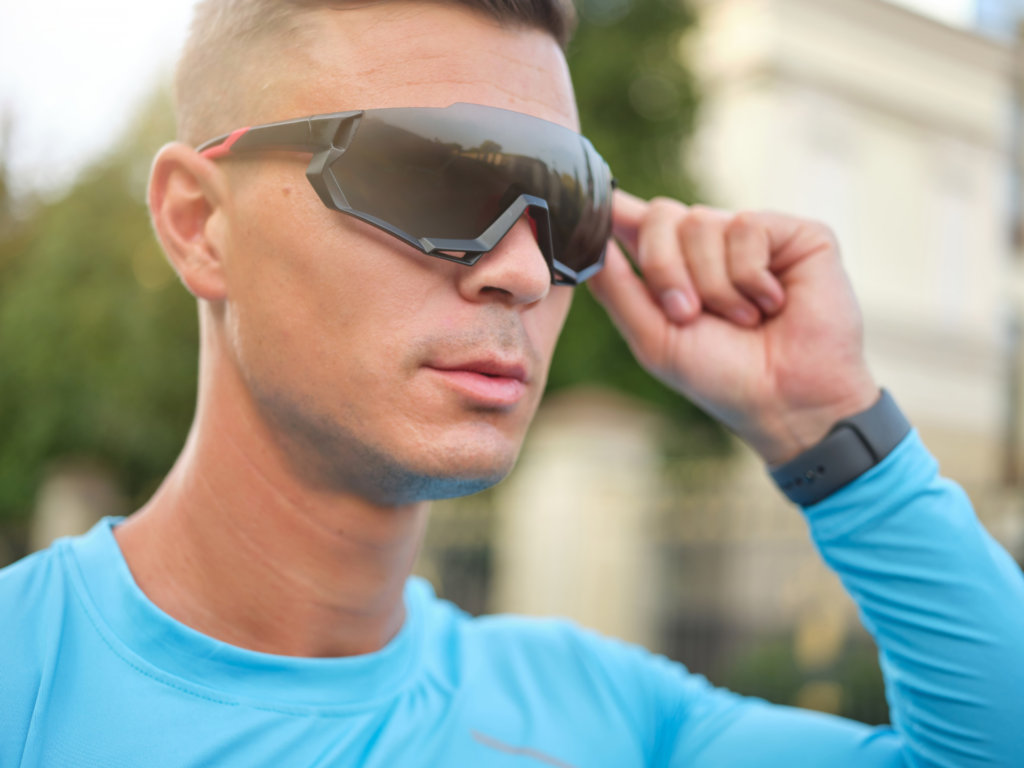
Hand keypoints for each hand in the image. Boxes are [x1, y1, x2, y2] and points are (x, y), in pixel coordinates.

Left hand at [588, 190, 878, 464]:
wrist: (786, 400)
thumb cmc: (721, 375)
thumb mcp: (653, 338)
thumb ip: (617, 288)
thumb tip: (591, 239)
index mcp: (673, 267)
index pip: (634, 221)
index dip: (612, 208)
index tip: (593, 205)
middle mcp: (710, 244)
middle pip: (660, 216)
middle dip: (664, 269)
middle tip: (688, 315)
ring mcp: (751, 235)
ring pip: (701, 222)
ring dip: (714, 284)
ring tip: (743, 319)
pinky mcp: (794, 233)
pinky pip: (747, 227)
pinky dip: (750, 276)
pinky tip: (773, 303)